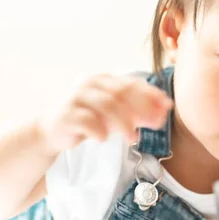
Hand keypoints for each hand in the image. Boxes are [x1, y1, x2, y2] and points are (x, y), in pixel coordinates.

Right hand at [38, 74, 172, 152]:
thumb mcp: (112, 114)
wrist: (50, 130)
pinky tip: (105, 139)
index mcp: (103, 80)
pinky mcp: (65, 115)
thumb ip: (134, 111)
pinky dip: (99, 130)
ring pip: (106, 105)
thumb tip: (163, 114)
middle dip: (142, 108)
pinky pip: (86, 120)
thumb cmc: (85, 118)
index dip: (151, 94)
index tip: (168, 106)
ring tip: (133, 139)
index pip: (131, 83)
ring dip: (123, 123)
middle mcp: (89, 84)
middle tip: (156, 124)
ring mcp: (75, 98)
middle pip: (121, 93)